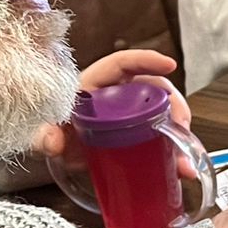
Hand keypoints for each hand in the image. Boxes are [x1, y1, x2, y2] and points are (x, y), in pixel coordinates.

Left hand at [34, 49, 188, 162]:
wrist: (63, 156)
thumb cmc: (57, 134)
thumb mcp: (48, 135)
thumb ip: (44, 137)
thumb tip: (53, 140)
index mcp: (96, 84)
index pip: (123, 63)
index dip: (146, 60)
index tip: (168, 64)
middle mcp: (120, 95)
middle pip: (154, 89)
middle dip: (173, 105)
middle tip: (180, 125)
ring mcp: (135, 114)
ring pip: (165, 114)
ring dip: (179, 133)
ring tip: (183, 156)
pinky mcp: (143, 134)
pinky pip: (164, 135)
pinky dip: (176, 151)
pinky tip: (181, 167)